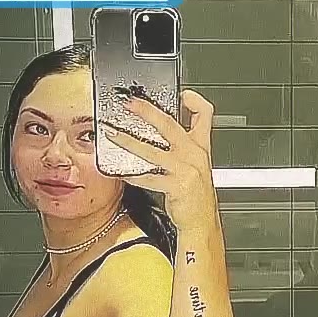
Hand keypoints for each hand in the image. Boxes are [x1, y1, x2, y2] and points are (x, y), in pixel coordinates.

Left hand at [104, 88, 217, 231]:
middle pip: (169, 124)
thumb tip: (162, 133)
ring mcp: (186, 169)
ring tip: (112, 135)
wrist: (202, 223)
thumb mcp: (196, 167)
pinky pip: (148, 177)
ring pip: (151, 150)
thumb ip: (184, 148)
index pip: (205, 114)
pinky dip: (132, 174)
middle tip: (129, 104)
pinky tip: (121, 172)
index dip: (194, 100)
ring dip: (128, 141)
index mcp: (201, 147)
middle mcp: (195, 154)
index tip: (181, 93)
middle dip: (146, 111)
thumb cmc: (196, 197)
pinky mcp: (177, 185)